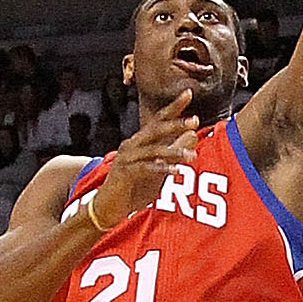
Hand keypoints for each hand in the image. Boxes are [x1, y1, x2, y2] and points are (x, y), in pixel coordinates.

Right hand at [90, 92, 198, 229]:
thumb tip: (192, 134)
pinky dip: (161, 168)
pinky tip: (175, 171)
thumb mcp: (159, 169)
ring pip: (153, 150)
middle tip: (194, 120)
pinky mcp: (124, 173)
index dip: (173, 107)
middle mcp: (132, 145)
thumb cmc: (133, 188)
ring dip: (173, 152)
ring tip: (192, 156)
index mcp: (140, 142)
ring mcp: (126, 158)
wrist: (108, 208)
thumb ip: (173, 152)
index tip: (188, 93)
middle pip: (155, 129)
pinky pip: (145, 168)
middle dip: (175, 124)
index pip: (158, 120)